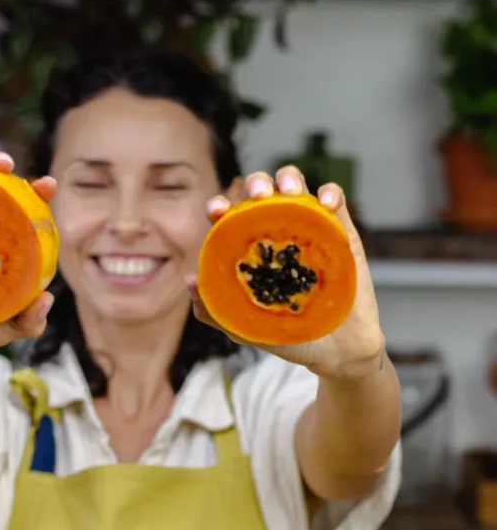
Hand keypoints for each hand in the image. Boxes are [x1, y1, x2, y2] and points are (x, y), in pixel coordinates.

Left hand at [189, 166, 384, 380]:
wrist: (337, 351)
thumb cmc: (288, 337)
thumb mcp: (244, 328)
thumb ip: (214, 309)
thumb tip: (189, 280)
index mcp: (251, 249)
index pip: (231, 217)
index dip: (220, 205)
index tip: (215, 211)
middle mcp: (277, 232)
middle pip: (263, 192)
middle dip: (256, 184)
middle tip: (257, 198)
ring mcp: (309, 228)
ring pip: (296, 186)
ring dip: (289, 178)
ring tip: (288, 191)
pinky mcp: (340, 231)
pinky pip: (335, 199)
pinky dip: (330, 192)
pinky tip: (325, 203)